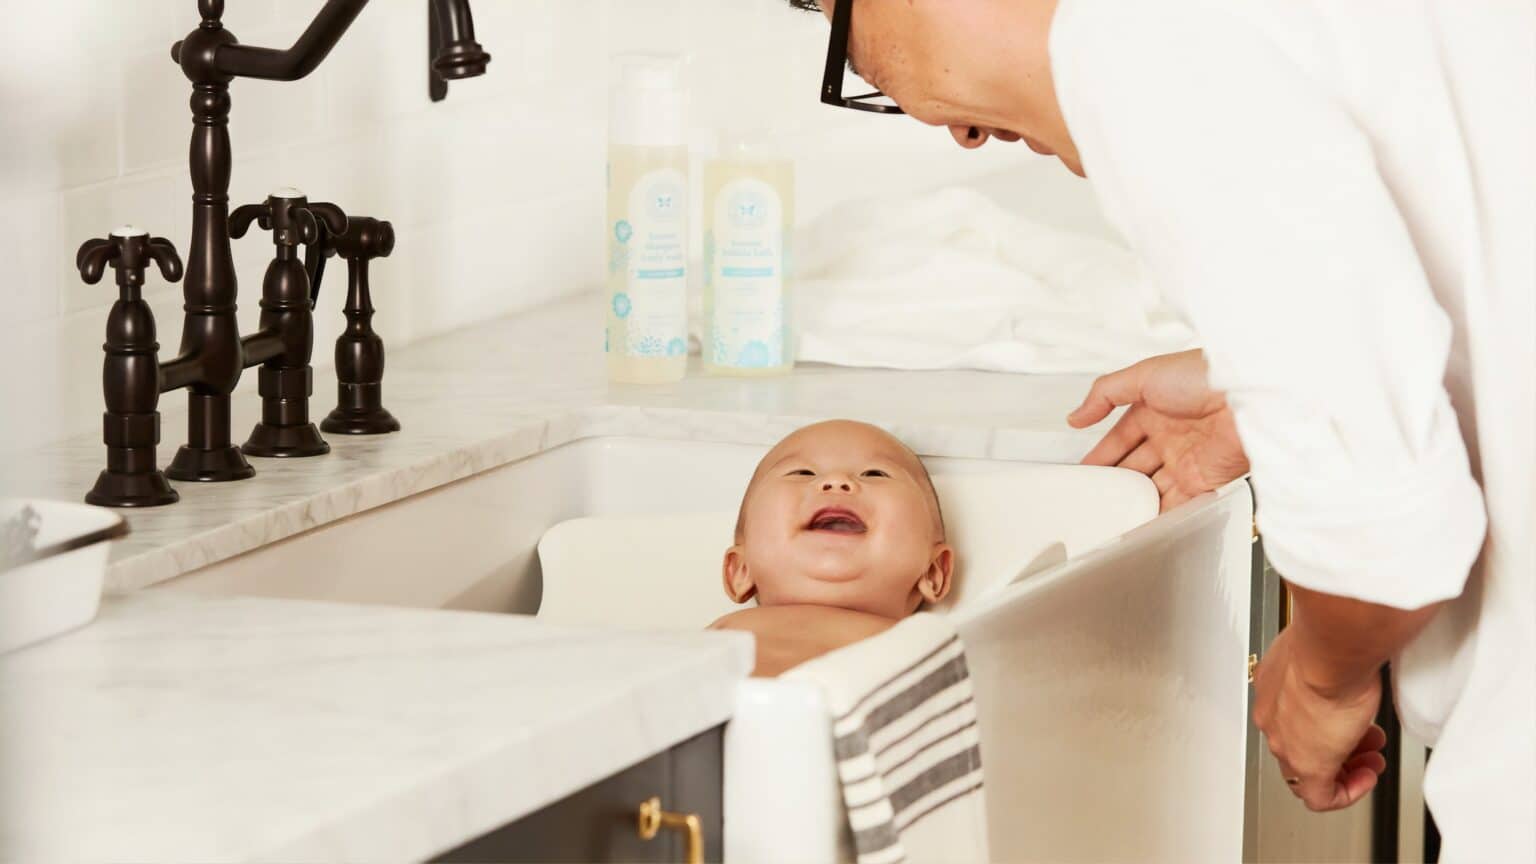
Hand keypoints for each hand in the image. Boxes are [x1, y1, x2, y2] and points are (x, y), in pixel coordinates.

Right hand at [1067, 349, 1250, 510]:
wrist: (1250, 396)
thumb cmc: (1205, 375)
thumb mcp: (1142, 374)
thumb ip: (1104, 394)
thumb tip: (1076, 416)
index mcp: (1154, 409)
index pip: (1119, 438)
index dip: (1101, 455)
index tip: (1083, 472)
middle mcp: (1170, 435)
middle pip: (1134, 466)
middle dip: (1115, 482)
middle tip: (1094, 498)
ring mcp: (1187, 459)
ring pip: (1153, 487)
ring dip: (1135, 502)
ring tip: (1112, 516)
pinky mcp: (1205, 480)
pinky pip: (1177, 502)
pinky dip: (1161, 514)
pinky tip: (1143, 522)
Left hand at [1252, 627, 1387, 810]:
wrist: (1330, 654)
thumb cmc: (1331, 646)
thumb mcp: (1326, 655)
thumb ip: (1329, 666)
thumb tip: (1344, 663)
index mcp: (1272, 687)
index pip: (1291, 716)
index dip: (1324, 723)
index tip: (1346, 719)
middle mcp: (1272, 715)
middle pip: (1302, 742)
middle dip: (1339, 743)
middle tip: (1366, 741)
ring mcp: (1285, 741)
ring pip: (1310, 768)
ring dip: (1347, 765)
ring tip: (1373, 755)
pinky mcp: (1306, 765)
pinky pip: (1319, 796)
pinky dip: (1345, 792)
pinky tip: (1366, 778)